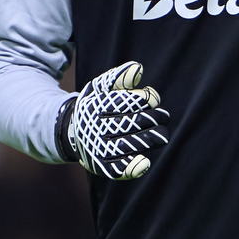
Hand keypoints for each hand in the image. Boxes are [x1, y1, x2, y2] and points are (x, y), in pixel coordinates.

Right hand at [55, 61, 168, 179]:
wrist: (74, 132)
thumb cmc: (95, 105)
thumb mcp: (101, 87)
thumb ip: (118, 77)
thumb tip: (138, 69)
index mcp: (93, 106)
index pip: (123, 102)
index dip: (143, 100)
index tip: (153, 100)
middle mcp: (93, 128)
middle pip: (129, 123)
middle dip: (152, 119)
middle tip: (164, 116)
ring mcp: (97, 148)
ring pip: (126, 145)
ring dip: (149, 139)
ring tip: (163, 133)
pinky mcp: (101, 166)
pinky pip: (116, 169)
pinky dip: (131, 168)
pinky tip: (145, 162)